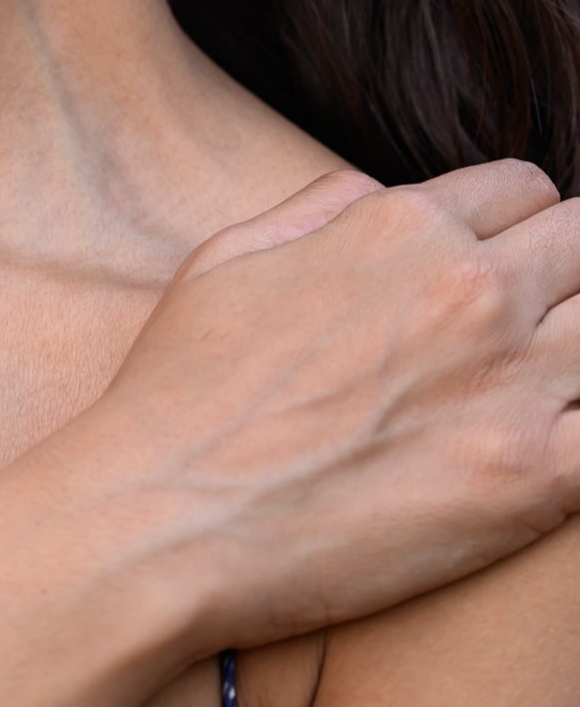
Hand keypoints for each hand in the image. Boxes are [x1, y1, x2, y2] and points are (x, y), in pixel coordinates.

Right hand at [79, 162, 579, 654]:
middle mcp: (472, 286)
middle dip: (567, 276)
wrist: (166, 516)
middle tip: (522, 331)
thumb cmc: (183, 388)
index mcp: (402, 224)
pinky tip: (545, 449)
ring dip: (576, 345)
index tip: (502, 267)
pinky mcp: (533, 478)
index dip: (515, 226)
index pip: (523, 190)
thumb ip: (318, 205)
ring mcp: (511, 381)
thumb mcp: (230, 253)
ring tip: (530, 387)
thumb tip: (374, 189)